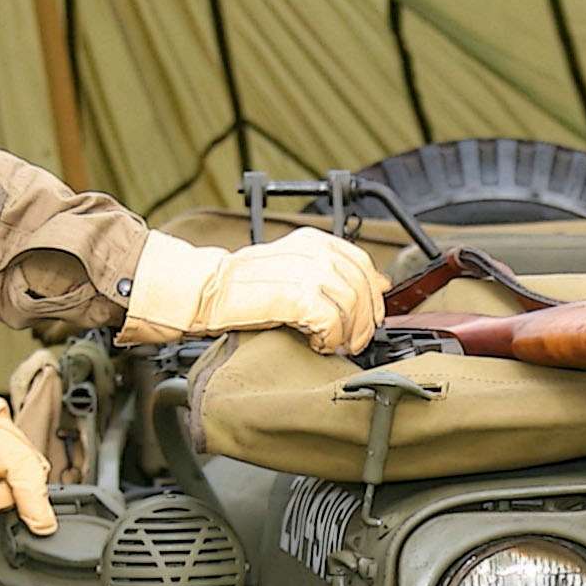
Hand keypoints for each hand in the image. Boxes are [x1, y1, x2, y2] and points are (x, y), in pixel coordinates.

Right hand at [122, 228, 383, 355]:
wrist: (209, 292)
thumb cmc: (245, 287)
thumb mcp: (295, 271)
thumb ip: (332, 275)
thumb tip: (376, 286)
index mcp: (316, 241)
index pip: (364, 265)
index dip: (372, 296)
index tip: (369, 317)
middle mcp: (316, 252)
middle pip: (363, 289)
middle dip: (363, 322)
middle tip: (351, 341)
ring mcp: (308, 271)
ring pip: (352, 307)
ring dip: (346, 334)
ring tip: (330, 344)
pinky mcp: (299, 295)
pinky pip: (333, 322)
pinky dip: (329, 339)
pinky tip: (315, 343)